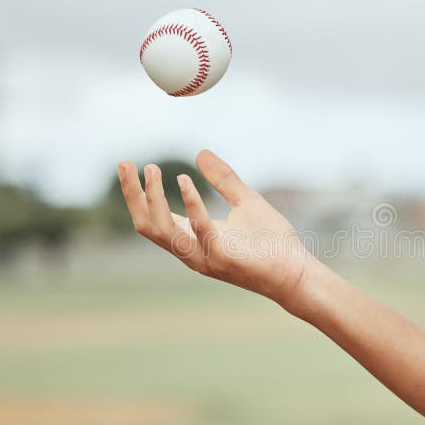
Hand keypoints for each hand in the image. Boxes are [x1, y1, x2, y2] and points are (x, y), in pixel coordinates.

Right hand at [117, 150, 311, 306]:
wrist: (296, 271)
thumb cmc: (271, 241)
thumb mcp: (245, 201)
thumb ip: (223, 179)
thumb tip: (200, 153)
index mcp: (192, 238)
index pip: (152, 218)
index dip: (136, 194)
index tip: (129, 165)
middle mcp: (191, 251)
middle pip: (147, 226)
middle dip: (134, 196)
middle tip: (127, 164)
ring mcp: (204, 257)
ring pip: (164, 231)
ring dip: (154, 199)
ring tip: (151, 169)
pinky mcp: (223, 258)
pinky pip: (201, 230)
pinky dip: (191, 204)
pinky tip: (185, 180)